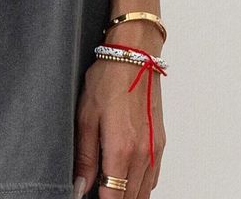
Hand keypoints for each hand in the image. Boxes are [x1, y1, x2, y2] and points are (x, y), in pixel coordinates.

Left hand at [72, 35, 165, 198]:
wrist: (135, 57)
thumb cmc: (109, 79)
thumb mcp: (85, 115)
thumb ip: (84, 155)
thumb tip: (80, 184)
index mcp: (121, 149)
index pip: (113, 196)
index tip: (87, 195)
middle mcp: (143, 155)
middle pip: (131, 198)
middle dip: (113, 197)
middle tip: (96, 187)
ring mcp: (155, 151)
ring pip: (144, 192)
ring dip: (127, 193)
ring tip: (107, 182)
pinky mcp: (160, 145)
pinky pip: (152, 179)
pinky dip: (139, 184)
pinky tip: (124, 174)